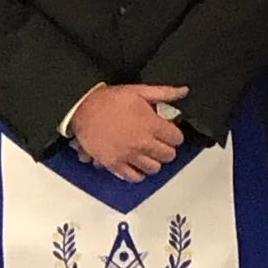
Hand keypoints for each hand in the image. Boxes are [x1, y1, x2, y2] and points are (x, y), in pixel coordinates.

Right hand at [70, 84, 188, 179]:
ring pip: (154, 168)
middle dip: (167, 148)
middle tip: (160, 143)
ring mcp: (128, 155)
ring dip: (154, 161)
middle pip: (168, 155)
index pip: (177, 138)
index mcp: (151, 124)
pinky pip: (133, 177)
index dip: (174, 134)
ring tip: (148, 154)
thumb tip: (184, 91)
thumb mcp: (139, 90)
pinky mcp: (114, 164)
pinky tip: (136, 164)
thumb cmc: (110, 99)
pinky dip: (138, 173)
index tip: (169, 132)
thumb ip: (164, 92)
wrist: (83, 109)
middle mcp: (142, 143)